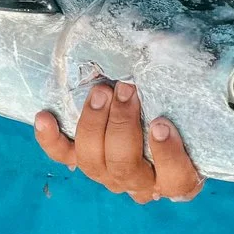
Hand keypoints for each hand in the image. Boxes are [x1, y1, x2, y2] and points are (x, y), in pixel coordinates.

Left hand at [33, 78, 203, 202]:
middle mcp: (140, 182)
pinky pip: (63, 156)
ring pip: (93, 162)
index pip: (176, 179)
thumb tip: (173, 51)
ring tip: (100, 92)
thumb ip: (184, 94)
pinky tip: (45, 116)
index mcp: (175, 176)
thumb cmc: (177, 109)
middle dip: (123, 126)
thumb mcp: (188, 107)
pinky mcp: (82, 161)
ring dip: (94, 124)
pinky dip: (51, 138)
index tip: (161, 123)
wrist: (151, 109)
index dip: (168, 155)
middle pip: (126, 166)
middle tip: (126, 89)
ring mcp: (107, 174)